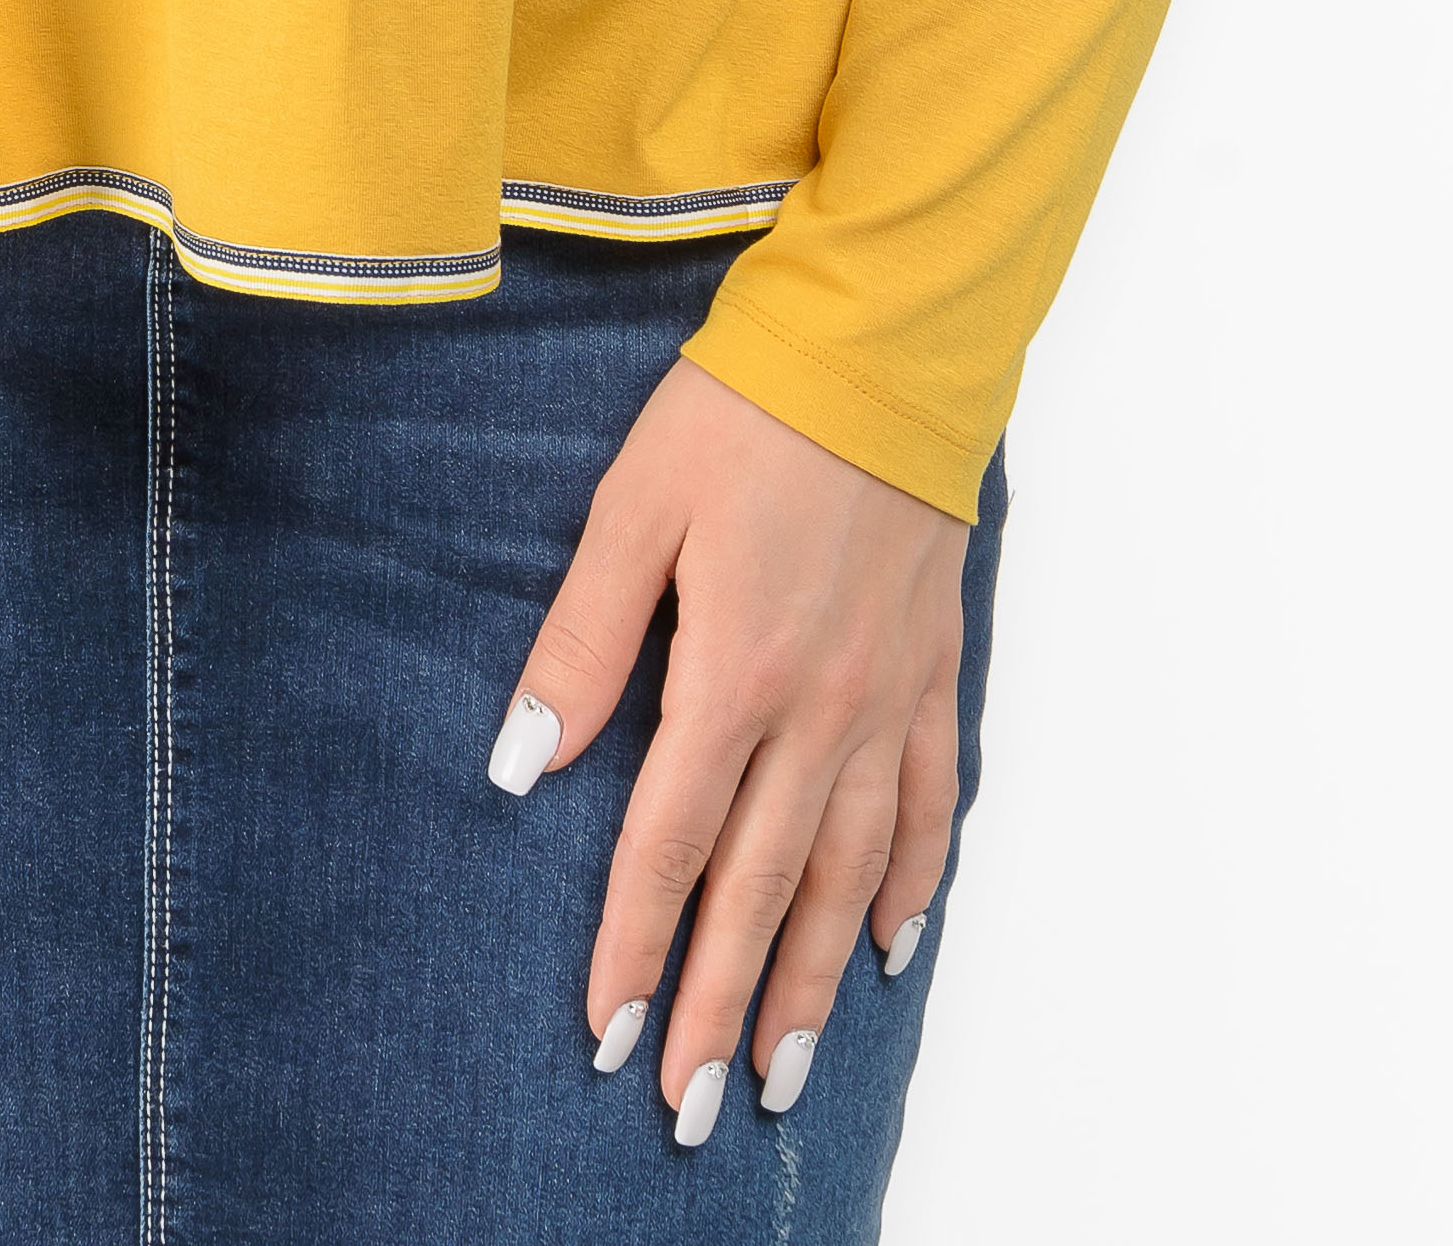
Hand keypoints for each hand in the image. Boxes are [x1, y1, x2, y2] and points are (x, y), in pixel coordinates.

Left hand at [494, 353, 965, 1139]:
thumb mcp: (635, 507)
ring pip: (850, 872)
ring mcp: (886, 696)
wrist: (882, 344)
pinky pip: (930, 802)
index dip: (633, 945)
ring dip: (816, 979)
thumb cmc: (744, 412)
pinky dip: (913, 882)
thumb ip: (582, 642)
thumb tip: (521, 764)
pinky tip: (893, 944)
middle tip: (693, 1107)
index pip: (671, 843)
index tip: (606, 1037)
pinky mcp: (931, 666)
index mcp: (734, 673)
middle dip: (721, 1004)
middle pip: (763, 888)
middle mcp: (819, 709)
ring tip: (786, 1069)